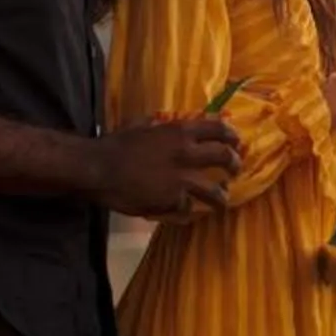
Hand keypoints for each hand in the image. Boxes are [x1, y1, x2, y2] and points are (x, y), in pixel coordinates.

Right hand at [92, 117, 240, 217]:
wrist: (99, 169)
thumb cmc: (116, 143)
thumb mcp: (141, 124)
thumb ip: (159, 124)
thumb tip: (166, 122)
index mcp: (180, 131)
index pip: (218, 129)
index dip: (231, 136)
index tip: (237, 142)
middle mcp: (186, 153)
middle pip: (224, 158)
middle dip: (235, 164)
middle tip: (235, 171)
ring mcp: (181, 179)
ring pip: (214, 191)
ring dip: (222, 197)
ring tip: (223, 202)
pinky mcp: (171, 200)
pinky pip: (189, 208)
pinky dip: (189, 210)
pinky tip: (188, 212)